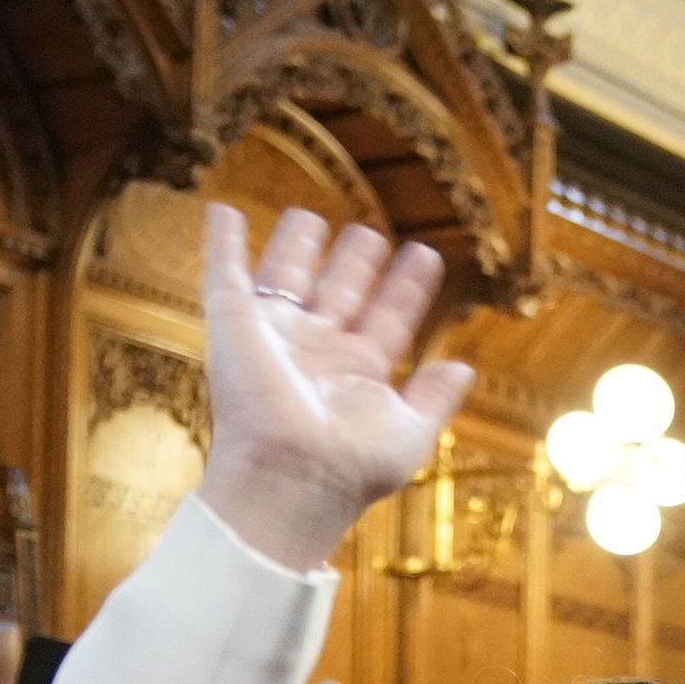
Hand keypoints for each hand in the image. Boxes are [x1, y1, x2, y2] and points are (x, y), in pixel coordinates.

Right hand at [190, 203, 470, 573]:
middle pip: (339, 292)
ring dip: (297, 245)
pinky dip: (221, 240)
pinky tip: (223, 210)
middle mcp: (317, 350)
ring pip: (287, 275)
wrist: (291, 473)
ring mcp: (275, 334)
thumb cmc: (351, 466)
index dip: (407, 288)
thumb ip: (435, 397)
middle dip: (354, 263)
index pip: (389, 318)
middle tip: (370, 233)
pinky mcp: (233, 322)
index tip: (426, 255)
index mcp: (358, 372)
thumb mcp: (410, 433)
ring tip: (309, 215)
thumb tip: (463, 367)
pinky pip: (223, 270)